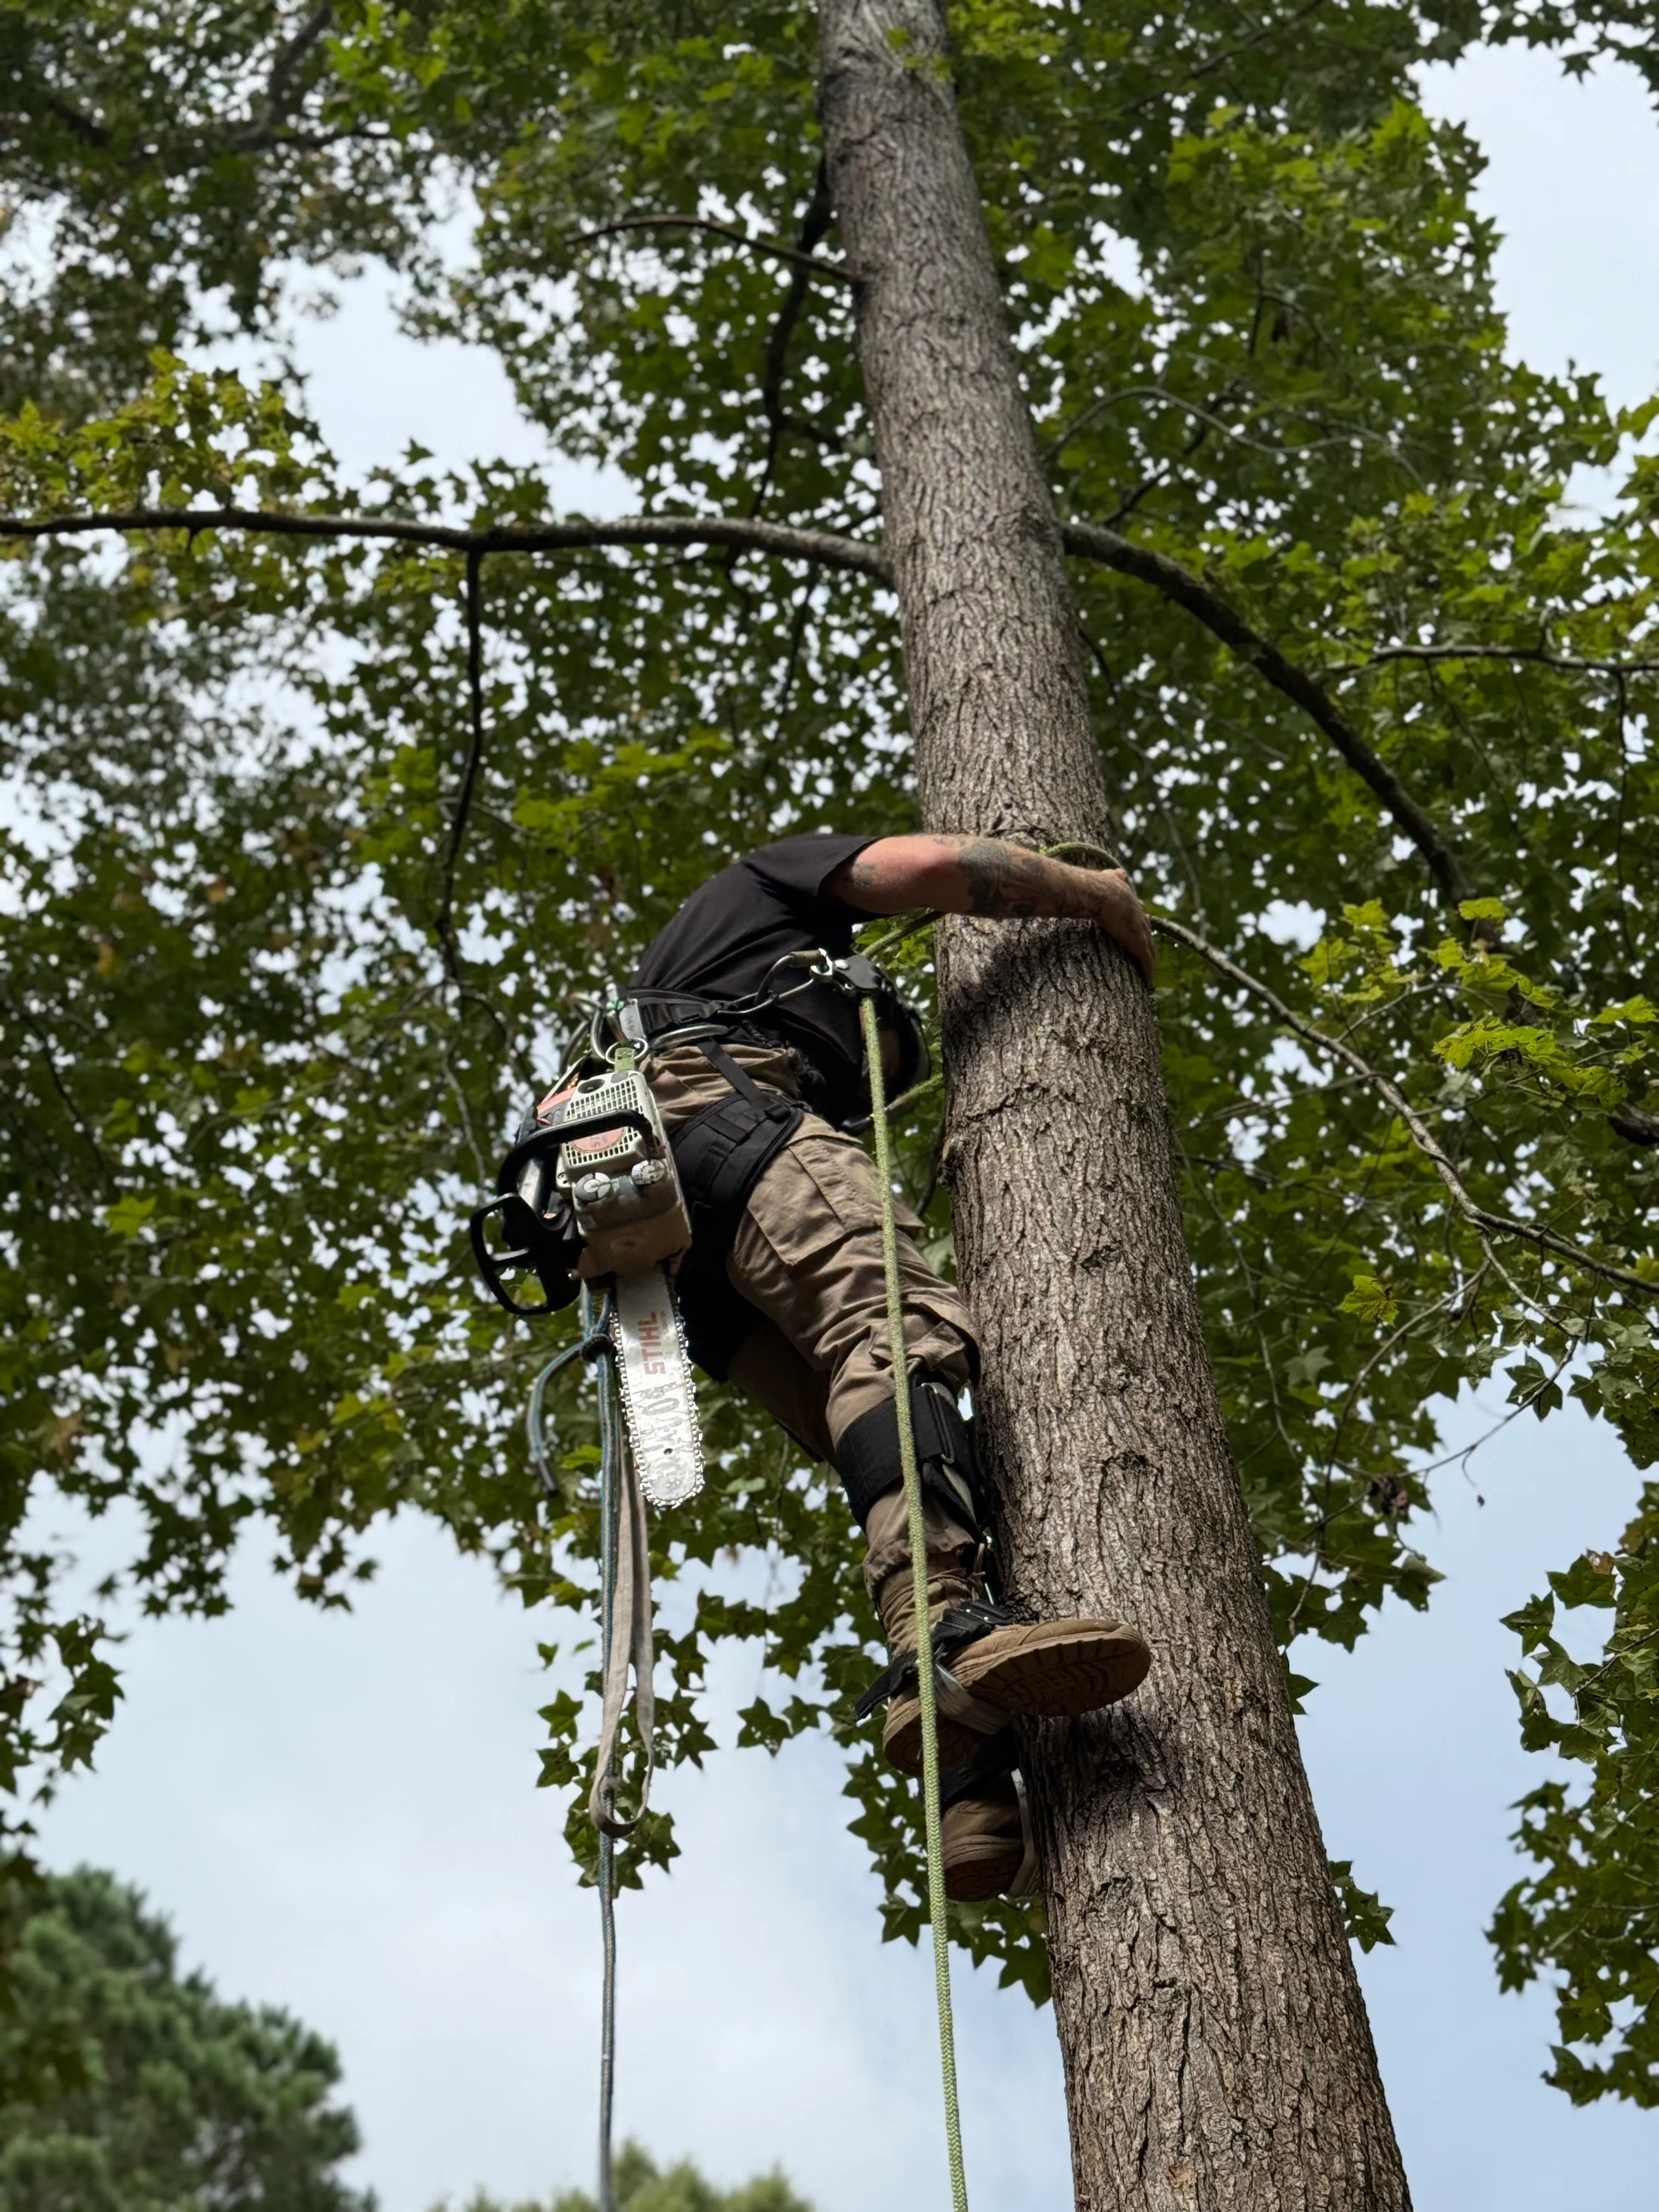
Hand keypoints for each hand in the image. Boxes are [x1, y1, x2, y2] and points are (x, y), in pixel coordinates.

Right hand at [1091, 868, 1155, 987]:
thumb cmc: (1092, 885)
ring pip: (1149, 949)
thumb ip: (1114, 877)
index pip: (1140, 914)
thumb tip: (1121, 872)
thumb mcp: (1107, 878)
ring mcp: (1139, 929)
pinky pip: (1144, 961)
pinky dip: (1147, 972)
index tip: (1142, 930)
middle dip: (1149, 944)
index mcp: (1132, 900)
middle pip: (1148, 932)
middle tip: (1151, 955)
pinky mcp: (1136, 942)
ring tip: (1150, 973)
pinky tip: (1148, 983)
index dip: (1141, 923)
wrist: (1094, 892)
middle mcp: (1139, 914)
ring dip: (1150, 961)